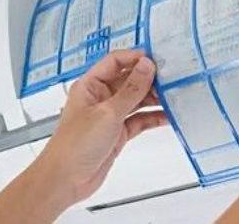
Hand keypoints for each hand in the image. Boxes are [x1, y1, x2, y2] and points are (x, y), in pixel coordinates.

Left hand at [33, 50, 168, 207]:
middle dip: (149, 79)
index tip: (156, 59)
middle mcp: (100, 97)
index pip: (115, 61)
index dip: (135, 57)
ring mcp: (110, 115)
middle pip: (129, 80)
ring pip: (137, 99)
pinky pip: (139, 119)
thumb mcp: (107, 113)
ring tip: (173, 96)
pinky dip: (153, 118)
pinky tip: (166, 116)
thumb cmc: (74, 145)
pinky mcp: (118, 132)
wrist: (65, 180)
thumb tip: (146, 66)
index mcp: (90, 85)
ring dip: (154, 98)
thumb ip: (131, 89)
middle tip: (170, 78)